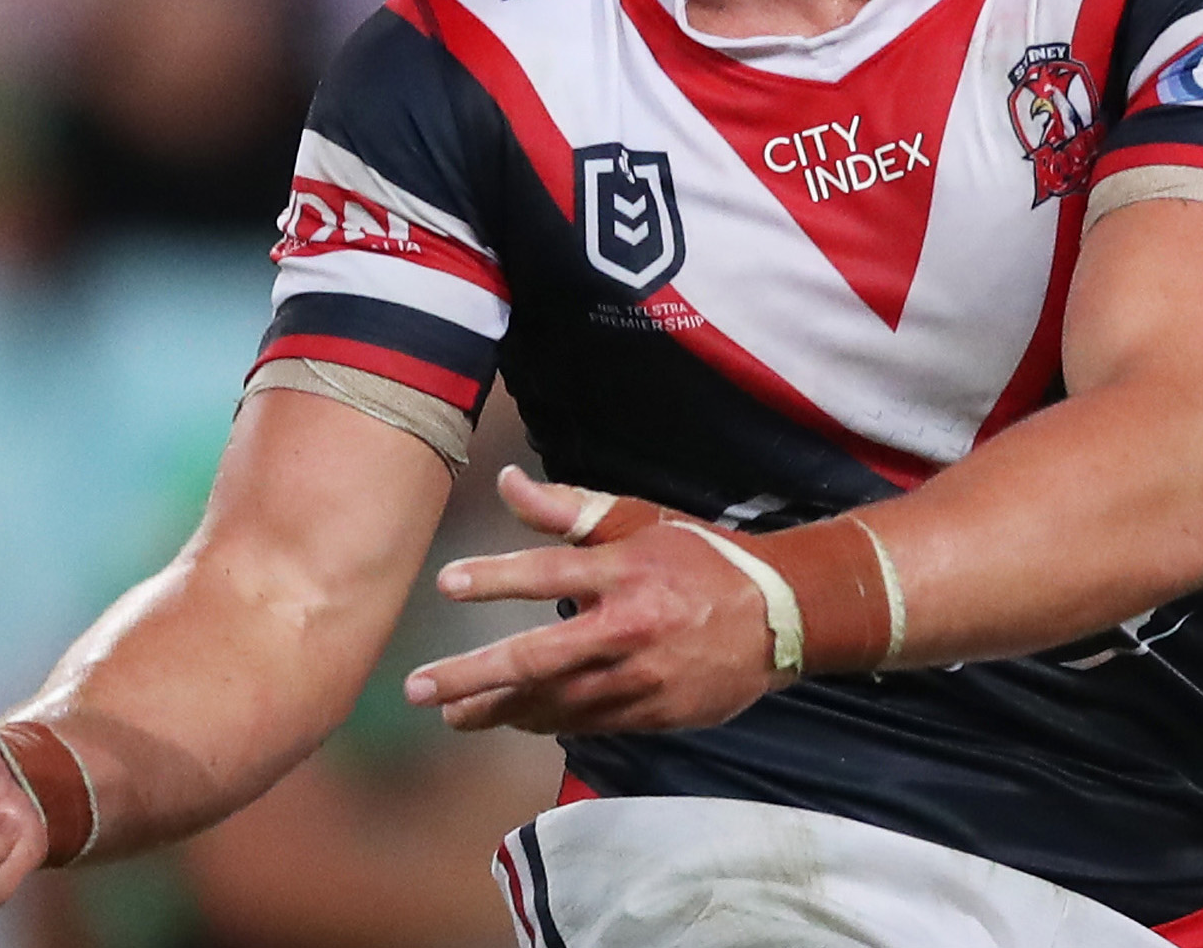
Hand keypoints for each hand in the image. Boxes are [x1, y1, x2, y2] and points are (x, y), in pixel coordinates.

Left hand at [403, 468, 782, 733]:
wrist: (781, 616)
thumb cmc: (701, 560)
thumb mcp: (640, 522)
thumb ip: (569, 508)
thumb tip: (507, 480)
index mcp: (627, 570)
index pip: (551, 571)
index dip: (497, 577)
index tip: (447, 583)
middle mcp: (630, 627)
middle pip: (539, 657)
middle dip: (473, 677)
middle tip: (421, 688)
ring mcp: (642, 677)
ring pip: (556, 701)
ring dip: (500, 710)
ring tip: (455, 714)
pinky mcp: (653, 713)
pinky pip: (587, 721)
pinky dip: (547, 720)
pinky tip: (514, 718)